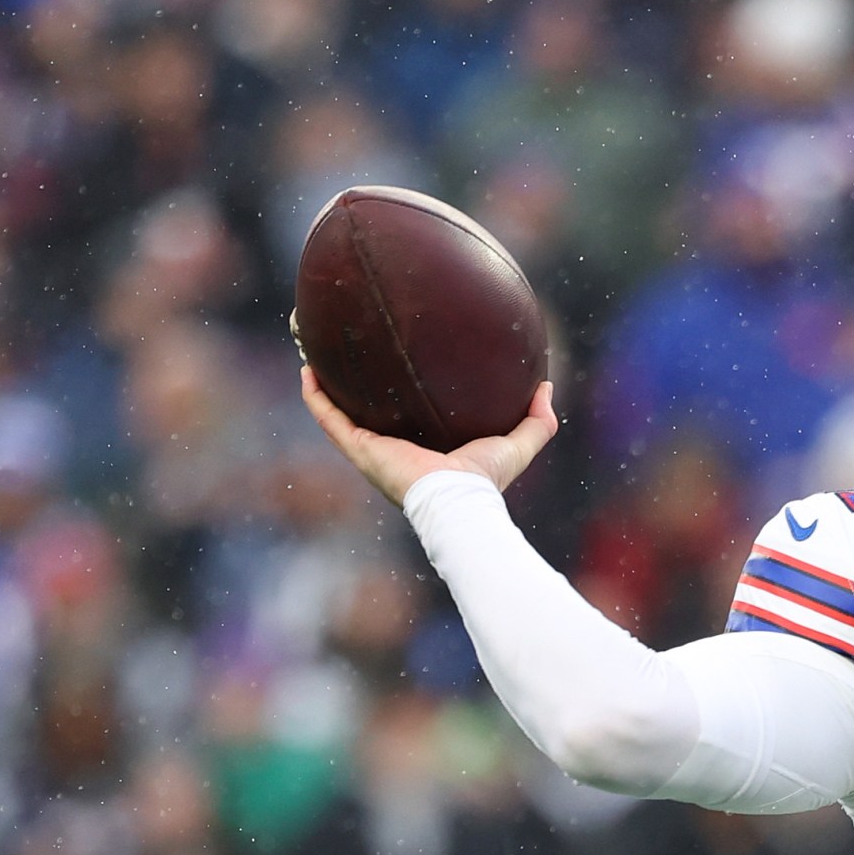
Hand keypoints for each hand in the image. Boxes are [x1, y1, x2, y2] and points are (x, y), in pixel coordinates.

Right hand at [301, 366, 558, 505]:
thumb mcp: (518, 445)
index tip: (392, 368)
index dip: (396, 397)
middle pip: (364, 413)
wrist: (459, 501)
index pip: (405, 420)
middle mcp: (391, 449)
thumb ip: (537, 421)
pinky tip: (307, 368)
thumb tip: (546, 387)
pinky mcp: (359, 449)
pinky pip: (329, 418)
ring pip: (337, 413)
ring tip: (313, 353)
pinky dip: (315, 395)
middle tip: (346, 354)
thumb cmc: (486, 481)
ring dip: (322, 385)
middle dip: (351, 387)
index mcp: (421, 451)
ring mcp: (370, 450)